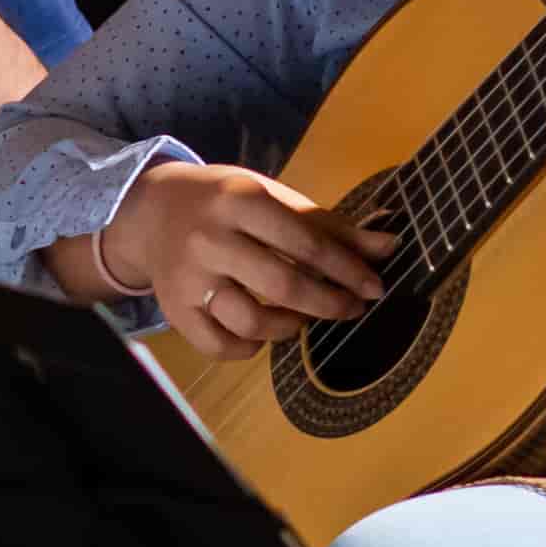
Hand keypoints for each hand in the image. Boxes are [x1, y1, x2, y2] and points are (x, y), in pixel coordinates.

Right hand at [97, 164, 399, 361]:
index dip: (348, 270)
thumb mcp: (276, 199)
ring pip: (251, 322)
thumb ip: (331, 226)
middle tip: (351, 309)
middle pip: (282, 286)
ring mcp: (188, 278)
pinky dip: (250, 347)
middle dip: (328, 304)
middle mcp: (211, 239)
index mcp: (242, 201)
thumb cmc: (229, 202)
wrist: (155, 209)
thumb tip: (390, 246)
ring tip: (302, 318)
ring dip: (290, 327)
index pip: (307, 242)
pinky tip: (262, 334)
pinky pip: (221, 346)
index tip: (375, 287)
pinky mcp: (174, 309)